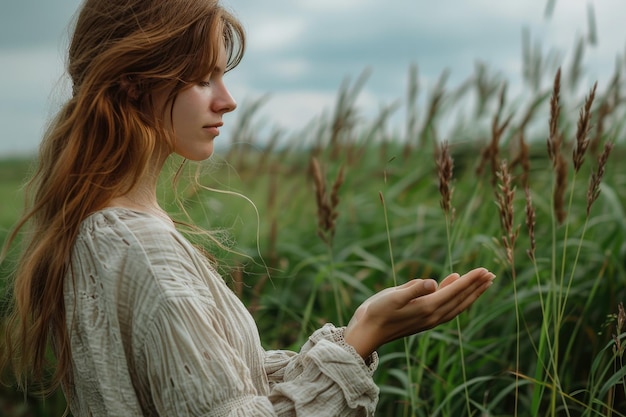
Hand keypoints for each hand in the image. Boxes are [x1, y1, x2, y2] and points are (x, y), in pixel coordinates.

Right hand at [343, 267, 494, 358]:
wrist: (367, 332)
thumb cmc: (376, 312)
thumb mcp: (392, 296)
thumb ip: (413, 288)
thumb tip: (433, 282)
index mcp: (427, 307)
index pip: (454, 291)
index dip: (470, 280)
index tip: (484, 270)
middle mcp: (432, 315)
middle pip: (461, 299)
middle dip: (476, 286)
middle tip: (491, 274)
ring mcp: (429, 319)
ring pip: (457, 305)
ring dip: (471, 294)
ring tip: (482, 283)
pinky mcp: (423, 319)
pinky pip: (448, 308)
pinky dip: (457, 298)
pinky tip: (454, 286)